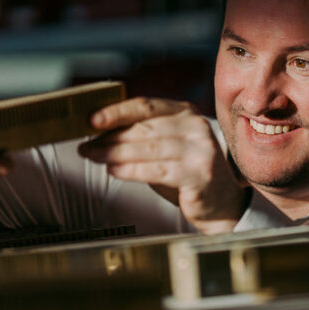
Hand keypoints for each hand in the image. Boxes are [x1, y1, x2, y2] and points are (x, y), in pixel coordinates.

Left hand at [78, 97, 246, 233]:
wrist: (221, 203)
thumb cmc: (188, 173)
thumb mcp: (167, 147)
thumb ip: (143, 136)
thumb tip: (100, 133)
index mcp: (186, 112)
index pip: (146, 106)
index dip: (117, 111)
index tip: (92, 119)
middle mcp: (195, 127)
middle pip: (144, 128)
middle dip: (110, 138)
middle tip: (87, 146)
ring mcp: (200, 150)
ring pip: (148, 148)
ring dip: (115, 154)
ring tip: (95, 157)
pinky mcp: (199, 174)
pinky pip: (156, 170)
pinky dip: (131, 170)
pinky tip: (114, 171)